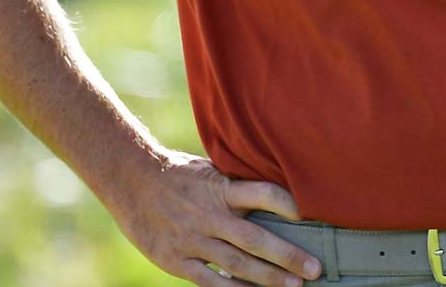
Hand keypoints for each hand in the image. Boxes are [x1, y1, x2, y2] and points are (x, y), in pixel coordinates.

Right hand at [105, 150, 321, 286]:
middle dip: (287, 256)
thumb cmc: (180, 173)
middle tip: (315, 269)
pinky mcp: (175, 260)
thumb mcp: (212, 169)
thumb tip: (280, 190)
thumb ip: (239, 184)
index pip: (262, 194)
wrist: (130, 180)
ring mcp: (192, 240)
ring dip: (267, 278)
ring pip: (236, 264)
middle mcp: (209, 215)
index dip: (287, 204)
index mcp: (221, 188)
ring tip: (294, 286)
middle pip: (254, 239)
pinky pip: (210, 281)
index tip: (311, 215)